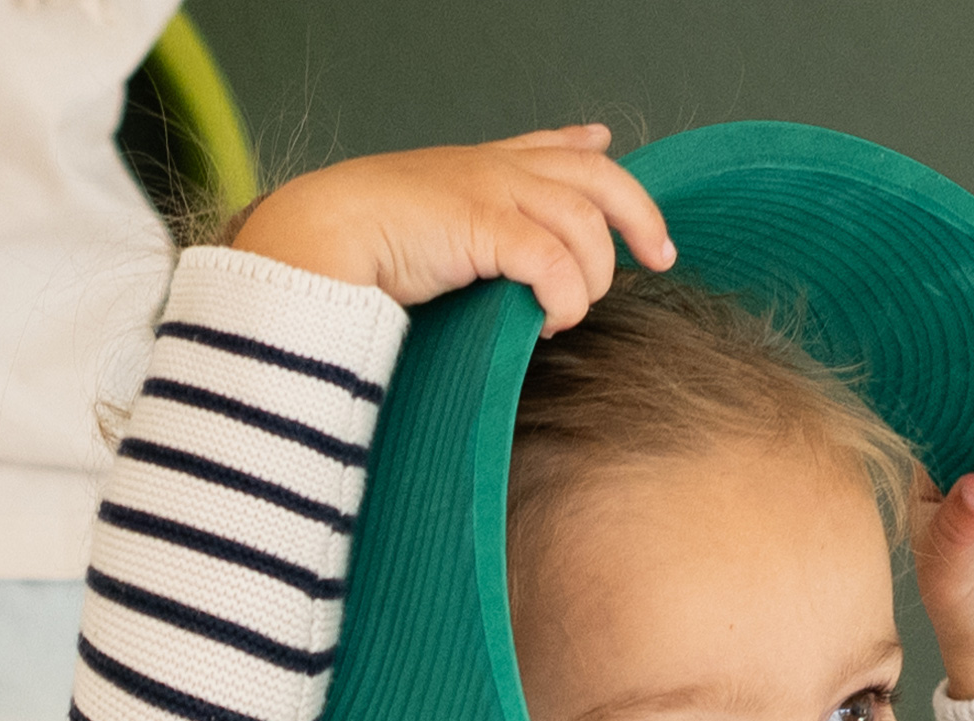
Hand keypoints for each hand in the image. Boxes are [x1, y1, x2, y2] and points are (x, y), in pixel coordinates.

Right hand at [230, 123, 675, 329]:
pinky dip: (565, 296)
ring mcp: (489, 192)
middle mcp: (491, 171)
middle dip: (639, 215)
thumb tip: (502, 290)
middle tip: (660, 256)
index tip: (604, 146)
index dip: (582, 148)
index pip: (544, 148)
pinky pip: (553, 261)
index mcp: (474, 170)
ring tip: (571, 312)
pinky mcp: (483, 225)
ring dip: (592, 276)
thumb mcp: (423, 238)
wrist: (313, 243)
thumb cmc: (357, 255)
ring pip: (585, 224)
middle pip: (596, 179)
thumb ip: (465, 249)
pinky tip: (554, 321)